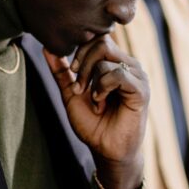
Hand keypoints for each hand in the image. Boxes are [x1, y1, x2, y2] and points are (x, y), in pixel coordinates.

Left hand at [43, 36, 148, 188]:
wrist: (106, 150)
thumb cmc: (93, 124)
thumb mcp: (71, 94)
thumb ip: (62, 72)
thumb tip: (47, 47)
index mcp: (115, 62)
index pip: (98, 38)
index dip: (81, 51)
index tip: (73, 72)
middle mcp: (129, 65)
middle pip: (102, 43)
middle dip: (83, 64)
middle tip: (79, 88)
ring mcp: (137, 76)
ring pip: (106, 59)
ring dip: (92, 82)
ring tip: (95, 102)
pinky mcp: (141, 89)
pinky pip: (118, 74)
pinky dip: (103, 88)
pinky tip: (101, 103)